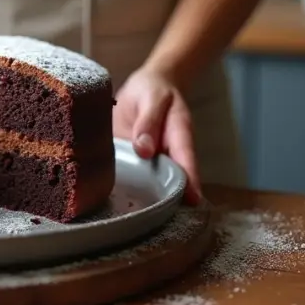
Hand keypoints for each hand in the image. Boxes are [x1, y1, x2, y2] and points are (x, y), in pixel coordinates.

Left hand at [112, 66, 202, 204]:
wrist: (145, 86)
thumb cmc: (153, 91)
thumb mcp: (152, 98)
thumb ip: (148, 121)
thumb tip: (144, 150)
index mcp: (178, 135)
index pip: (186, 159)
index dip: (191, 180)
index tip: (192, 199)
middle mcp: (167, 153)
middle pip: (171, 179)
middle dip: (168, 198)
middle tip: (158, 217)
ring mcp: (151, 161)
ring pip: (151, 183)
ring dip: (145, 198)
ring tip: (134, 218)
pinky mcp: (133, 162)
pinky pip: (132, 178)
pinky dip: (125, 189)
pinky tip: (111, 203)